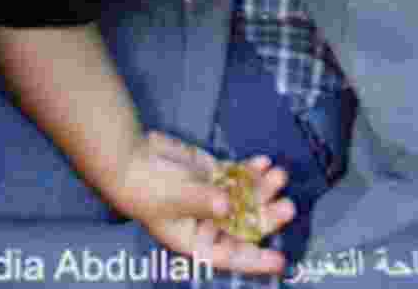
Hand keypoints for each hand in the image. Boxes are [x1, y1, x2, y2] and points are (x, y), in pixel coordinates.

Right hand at [114, 130, 295, 275]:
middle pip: (245, 224)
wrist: (131, 157)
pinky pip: (237, 175)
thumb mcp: (175, 199)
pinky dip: (251, 170)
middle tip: (287, 204)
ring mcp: (212, 196)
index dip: (256, 260)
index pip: (231, 256)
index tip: (280, 260)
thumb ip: (203, 200)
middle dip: (266, 215)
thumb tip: (229, 204)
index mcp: (197, 240)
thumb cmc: (147, 188)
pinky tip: (263, 162)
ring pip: (245, 197)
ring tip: (279, 173)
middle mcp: (208, 222)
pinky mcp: (211, 173)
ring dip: (262, 188)